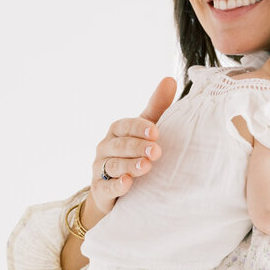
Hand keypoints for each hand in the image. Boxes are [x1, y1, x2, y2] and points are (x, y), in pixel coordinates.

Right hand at [86, 77, 176, 219]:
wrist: (116, 190)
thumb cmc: (135, 152)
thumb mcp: (146, 130)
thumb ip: (157, 107)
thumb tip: (170, 79)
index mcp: (117, 130)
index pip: (126, 125)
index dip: (140, 128)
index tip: (156, 132)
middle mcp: (106, 147)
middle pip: (121, 145)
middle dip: (138, 148)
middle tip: (157, 152)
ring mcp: (100, 168)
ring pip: (114, 165)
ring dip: (130, 166)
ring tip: (147, 167)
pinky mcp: (100, 190)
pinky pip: (105, 187)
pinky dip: (116, 186)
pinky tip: (127, 184)